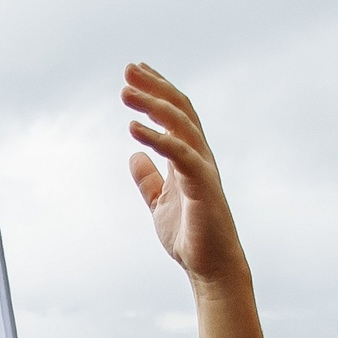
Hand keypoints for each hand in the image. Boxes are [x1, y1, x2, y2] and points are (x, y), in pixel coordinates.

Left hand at [125, 65, 247, 285]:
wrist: (211, 268)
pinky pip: (181, 155)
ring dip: (153, 106)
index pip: (176, 113)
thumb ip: (148, 179)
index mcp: (190, 157)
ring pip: (181, 125)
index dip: (157, 90)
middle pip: (179, 110)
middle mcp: (200, 156)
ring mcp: (203, 169)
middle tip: (128, 69)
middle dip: (154, 86)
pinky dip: (158, 139)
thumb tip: (134, 155)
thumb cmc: (190, 236)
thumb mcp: (159, 203)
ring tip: (126, 93)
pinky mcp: (203, 186)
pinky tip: (134, 129)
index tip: (135, 73)